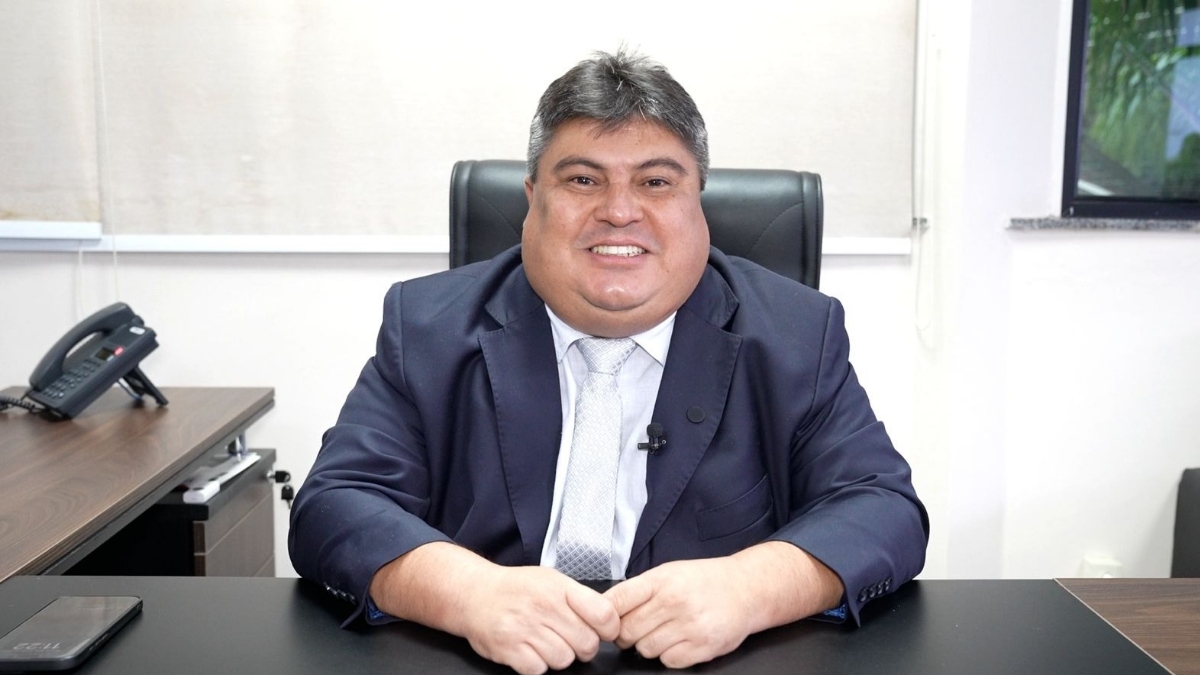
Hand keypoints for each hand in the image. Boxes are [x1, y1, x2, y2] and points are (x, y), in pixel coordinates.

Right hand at [458, 564, 619, 673]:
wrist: (473, 593)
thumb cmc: (516, 588)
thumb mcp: (550, 580)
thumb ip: (578, 598)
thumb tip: (609, 619)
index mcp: (559, 588)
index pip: (603, 614)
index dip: (609, 629)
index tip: (602, 631)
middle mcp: (544, 606)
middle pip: (587, 644)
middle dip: (582, 647)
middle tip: (569, 638)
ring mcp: (525, 628)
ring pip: (564, 660)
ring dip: (558, 656)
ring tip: (545, 642)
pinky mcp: (509, 648)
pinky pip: (538, 670)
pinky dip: (537, 665)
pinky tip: (530, 650)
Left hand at [604, 542, 843, 668]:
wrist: (746, 589)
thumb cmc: (704, 581)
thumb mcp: (669, 572)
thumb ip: (639, 590)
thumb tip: (606, 609)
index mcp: (661, 580)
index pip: (616, 601)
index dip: (605, 615)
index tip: (608, 621)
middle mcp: (674, 601)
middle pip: (627, 631)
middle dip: (627, 634)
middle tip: (639, 628)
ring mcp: (689, 625)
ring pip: (645, 649)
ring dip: (649, 645)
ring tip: (665, 631)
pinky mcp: (703, 647)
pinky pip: (668, 661)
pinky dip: (669, 656)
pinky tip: (679, 641)